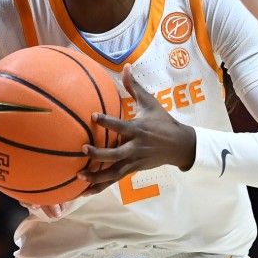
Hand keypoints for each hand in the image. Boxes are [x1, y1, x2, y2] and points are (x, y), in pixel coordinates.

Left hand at [78, 65, 195, 194]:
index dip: (107, 121)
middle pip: (115, 154)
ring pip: (113, 172)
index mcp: (138, 130)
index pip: (120, 126)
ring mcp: (133, 161)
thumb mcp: (150, 103)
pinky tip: (84, 192)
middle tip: (83, 149)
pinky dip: (99, 187)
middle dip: (99, 153)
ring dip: (96, 177)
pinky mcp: (132, 170)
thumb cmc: (162, 121)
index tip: (93, 116)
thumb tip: (126, 66)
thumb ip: (134, 87)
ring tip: (79, 176)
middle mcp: (134, 147)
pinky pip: (114, 180)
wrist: (179, 146)